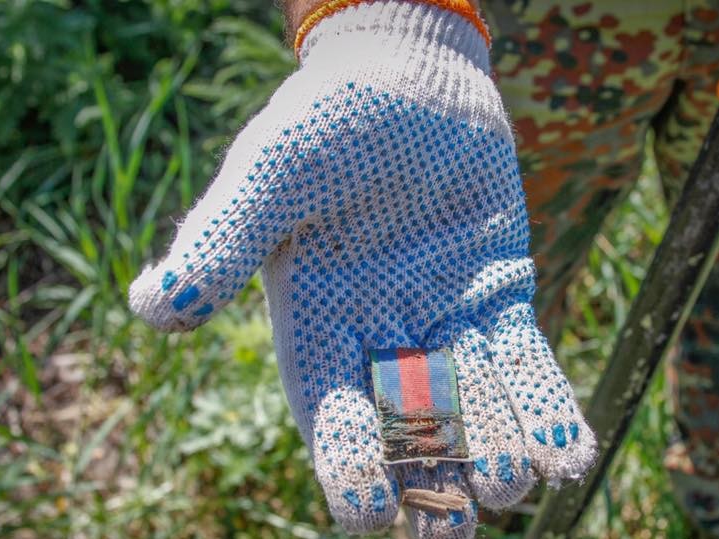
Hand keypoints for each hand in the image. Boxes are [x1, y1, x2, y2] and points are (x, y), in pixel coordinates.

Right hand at [129, 1, 596, 535]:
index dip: (348, 465)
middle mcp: (381, 340)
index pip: (332, 414)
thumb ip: (222, 239)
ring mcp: (445, 326)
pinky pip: (527, 366)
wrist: (408, 79)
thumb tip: (149, 307)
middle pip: (407, 433)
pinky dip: (548, 410)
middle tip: (452, 527)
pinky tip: (569, 454)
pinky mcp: (499, 303)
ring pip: (474, 411)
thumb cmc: (327, 120)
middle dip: (430, 484)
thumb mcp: (272, 173)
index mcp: (317, 326)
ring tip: (513, 484)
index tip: (368, 515)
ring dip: (496, 453)